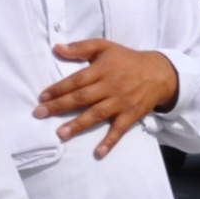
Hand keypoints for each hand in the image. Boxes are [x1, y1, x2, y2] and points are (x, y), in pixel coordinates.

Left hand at [36, 40, 178, 157]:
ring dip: (78, 125)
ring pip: (97, 114)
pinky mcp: (131, 115)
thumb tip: (57, 48)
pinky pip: (119, 129)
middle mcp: (110, 86)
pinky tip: (98, 152)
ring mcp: (121, 102)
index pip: (76, 80)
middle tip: (40, 114)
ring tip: (60, 133)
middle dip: (60, 106)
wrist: (159, 73)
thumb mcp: (104, 46)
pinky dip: (109, 141)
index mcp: (102, 70)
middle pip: (82, 98)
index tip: (42, 97)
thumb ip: (80, 47)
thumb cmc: (127, 59)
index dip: (58, 89)